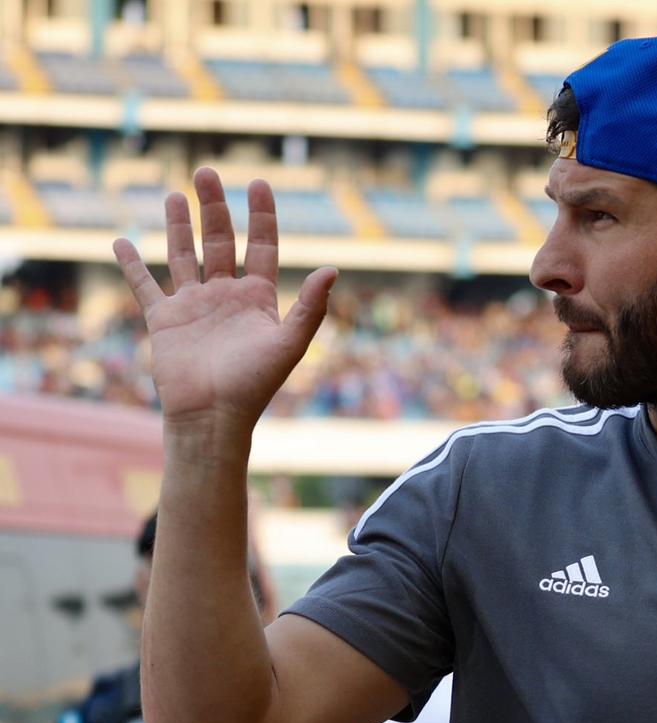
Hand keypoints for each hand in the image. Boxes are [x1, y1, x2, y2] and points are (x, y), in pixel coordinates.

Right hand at [112, 168, 337, 434]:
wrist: (213, 416)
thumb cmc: (255, 384)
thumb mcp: (289, 343)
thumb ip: (311, 307)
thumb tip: (333, 268)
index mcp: (258, 298)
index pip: (262, 246)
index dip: (261, 215)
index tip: (258, 182)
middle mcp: (226, 296)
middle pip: (219, 241)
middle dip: (213, 207)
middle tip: (206, 171)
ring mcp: (193, 306)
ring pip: (183, 255)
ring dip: (178, 226)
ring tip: (174, 195)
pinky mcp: (164, 319)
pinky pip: (145, 285)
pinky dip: (132, 264)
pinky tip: (122, 242)